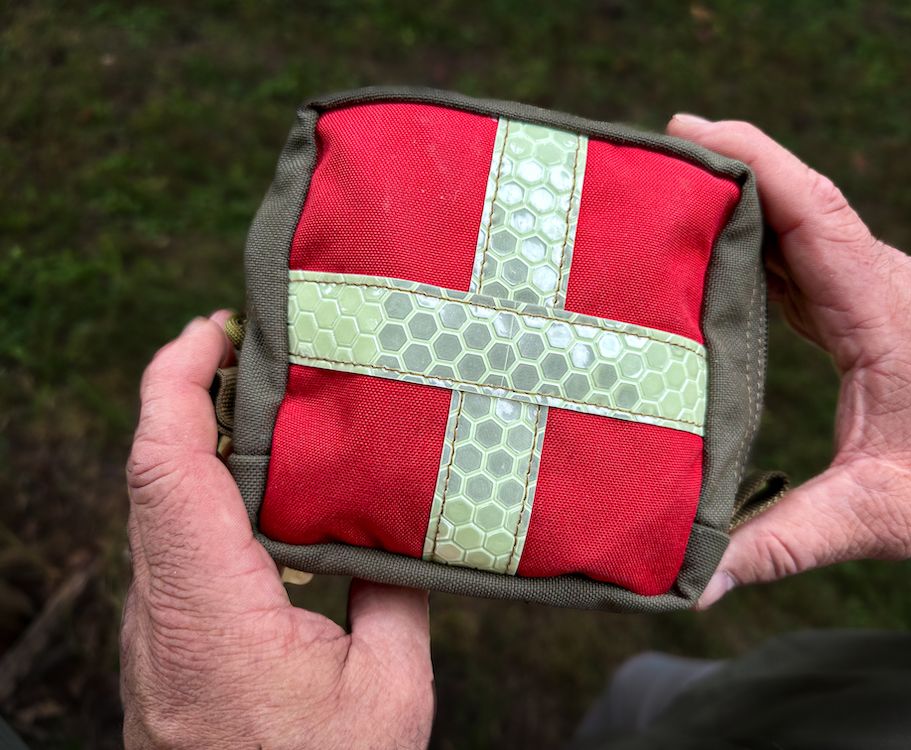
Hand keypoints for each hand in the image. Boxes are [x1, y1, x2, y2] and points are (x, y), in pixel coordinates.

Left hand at [122, 313, 432, 748]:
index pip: (166, 468)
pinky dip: (205, 486)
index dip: (176, 383)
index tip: (211, 330)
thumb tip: (405, 528)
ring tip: (263, 398)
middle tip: (253, 345)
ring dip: (197, 437)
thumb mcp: (389, 690)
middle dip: (191, 390)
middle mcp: (164, 606)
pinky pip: (174, 538)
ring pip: (158, 501)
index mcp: (211, 607)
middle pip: (154, 469)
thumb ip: (399, 597)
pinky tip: (259, 481)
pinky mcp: (169, 634)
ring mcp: (158, 621)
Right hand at [667, 115, 910, 606]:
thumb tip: (701, 576)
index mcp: (878, 310)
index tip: (685, 134)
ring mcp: (866, 290)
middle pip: (792, 198)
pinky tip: (705, 249)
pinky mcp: (856, 307)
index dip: (751, 162)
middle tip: (642, 163)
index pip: (812, 211)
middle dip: (720, 167)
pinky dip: (748, 238)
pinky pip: (795, 253)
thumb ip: (789, 542)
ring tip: (657, 196)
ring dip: (732, 199)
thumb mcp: (883, 516)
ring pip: (792, 221)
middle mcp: (873, 283)